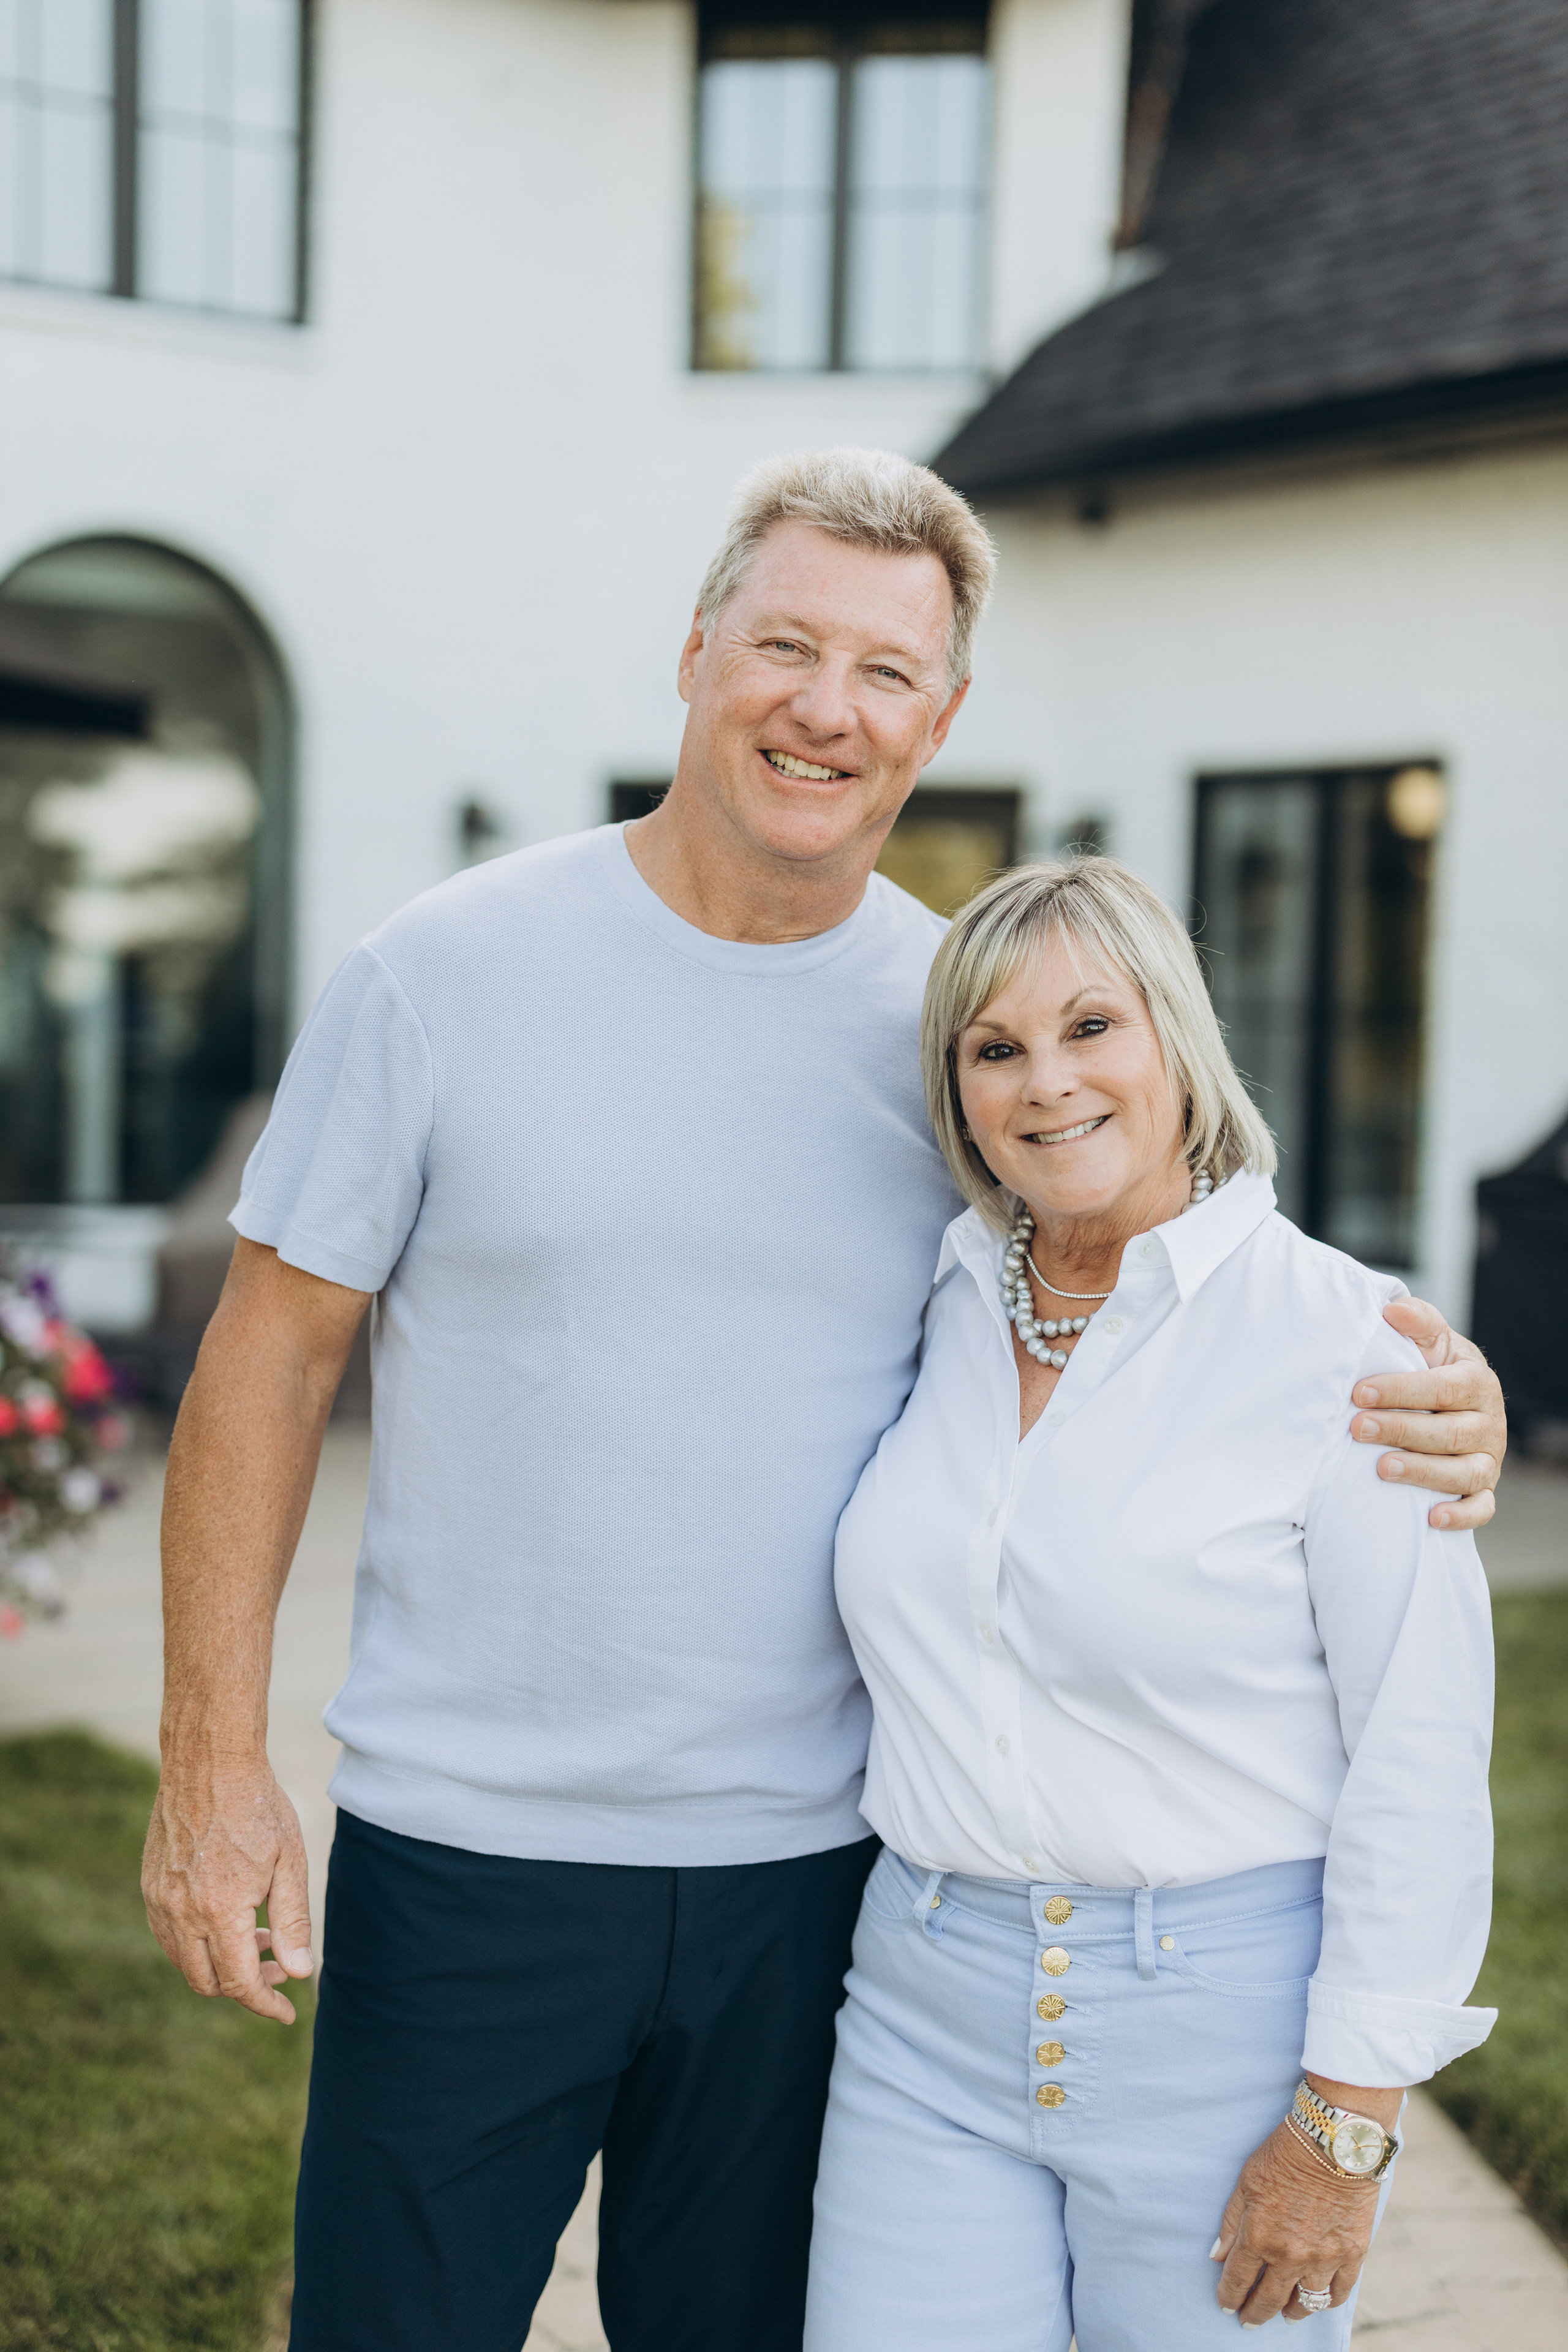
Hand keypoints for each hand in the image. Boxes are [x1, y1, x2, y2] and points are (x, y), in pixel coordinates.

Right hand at [141, 1749, 314, 2023]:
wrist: (208, 1762)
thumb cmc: (257, 1807)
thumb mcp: (289, 1861)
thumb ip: (292, 1921)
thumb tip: (299, 1974)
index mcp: (219, 1910)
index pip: (239, 1983)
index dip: (265, 2004)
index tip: (288, 2014)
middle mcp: (182, 1913)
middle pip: (208, 1983)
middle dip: (245, 1987)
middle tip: (279, 1967)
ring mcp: (159, 1901)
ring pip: (185, 1963)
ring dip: (220, 1965)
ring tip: (259, 1939)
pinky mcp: (150, 1886)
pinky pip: (170, 1937)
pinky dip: (198, 1945)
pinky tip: (229, 1921)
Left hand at [1212, 2118, 1379, 2325]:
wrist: (1334, 2142)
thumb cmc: (1285, 2154)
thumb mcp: (1246, 2181)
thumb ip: (1231, 2221)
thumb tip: (1217, 2255)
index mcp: (1259, 2236)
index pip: (1238, 2280)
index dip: (1229, 2296)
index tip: (1226, 2305)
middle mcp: (1290, 2255)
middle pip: (1269, 2299)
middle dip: (1255, 2313)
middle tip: (1249, 2320)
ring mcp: (1323, 2258)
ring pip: (1305, 2302)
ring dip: (1291, 2312)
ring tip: (1284, 2314)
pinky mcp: (1352, 2254)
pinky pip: (1338, 2292)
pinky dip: (1326, 2301)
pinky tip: (1317, 2300)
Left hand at [1348, 1298, 1505, 1529]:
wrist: (1449, 1403)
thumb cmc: (1431, 1369)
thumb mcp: (1429, 1342)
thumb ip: (1416, 1321)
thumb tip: (1391, 1310)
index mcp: (1477, 1382)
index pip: (1443, 1388)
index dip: (1401, 1390)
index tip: (1358, 1393)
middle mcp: (1490, 1423)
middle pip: (1450, 1433)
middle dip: (1401, 1430)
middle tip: (1358, 1428)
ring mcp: (1490, 1459)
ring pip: (1464, 1473)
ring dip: (1422, 1473)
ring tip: (1381, 1469)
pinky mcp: (1485, 1489)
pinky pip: (1481, 1508)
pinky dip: (1460, 1515)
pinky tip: (1431, 1518)